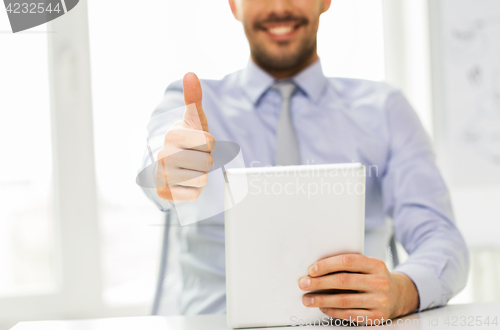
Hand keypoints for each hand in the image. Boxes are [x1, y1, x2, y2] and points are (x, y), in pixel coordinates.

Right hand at [156, 72, 215, 201]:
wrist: (174, 165)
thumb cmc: (189, 141)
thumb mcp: (194, 120)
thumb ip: (194, 99)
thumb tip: (190, 74)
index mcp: (172, 134)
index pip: (210, 143)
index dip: (210, 145)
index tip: (200, 144)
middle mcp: (163, 154)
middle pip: (207, 162)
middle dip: (207, 162)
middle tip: (196, 159)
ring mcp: (162, 175)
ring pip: (202, 179)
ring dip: (202, 176)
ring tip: (192, 170)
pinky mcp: (164, 193)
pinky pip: (193, 195)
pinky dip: (194, 191)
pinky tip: (186, 183)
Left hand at [298, 254, 418, 324]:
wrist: (399, 295)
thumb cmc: (374, 278)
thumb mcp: (368, 266)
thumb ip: (349, 265)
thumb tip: (317, 268)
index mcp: (376, 265)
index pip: (348, 261)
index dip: (327, 265)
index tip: (311, 270)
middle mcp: (380, 282)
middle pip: (343, 281)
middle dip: (319, 283)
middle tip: (304, 283)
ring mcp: (380, 300)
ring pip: (344, 300)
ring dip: (321, 300)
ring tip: (307, 299)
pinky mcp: (377, 316)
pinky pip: (349, 314)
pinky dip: (333, 311)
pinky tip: (323, 307)